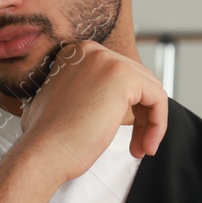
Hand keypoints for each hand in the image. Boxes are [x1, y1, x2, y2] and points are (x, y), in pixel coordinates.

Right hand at [15, 40, 167, 178]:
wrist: (43, 152)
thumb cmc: (48, 137)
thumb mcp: (63, 103)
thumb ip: (86, 92)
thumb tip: (109, 100)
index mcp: (75, 54)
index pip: (120, 76)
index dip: (127, 107)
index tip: (123, 131)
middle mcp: (91, 51)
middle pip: (137, 82)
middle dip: (141, 116)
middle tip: (136, 144)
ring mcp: (108, 61)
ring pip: (150, 90)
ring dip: (150, 123)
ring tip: (140, 148)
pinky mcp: (124, 77)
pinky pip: (158, 98)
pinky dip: (158, 124)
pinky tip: (146, 145)